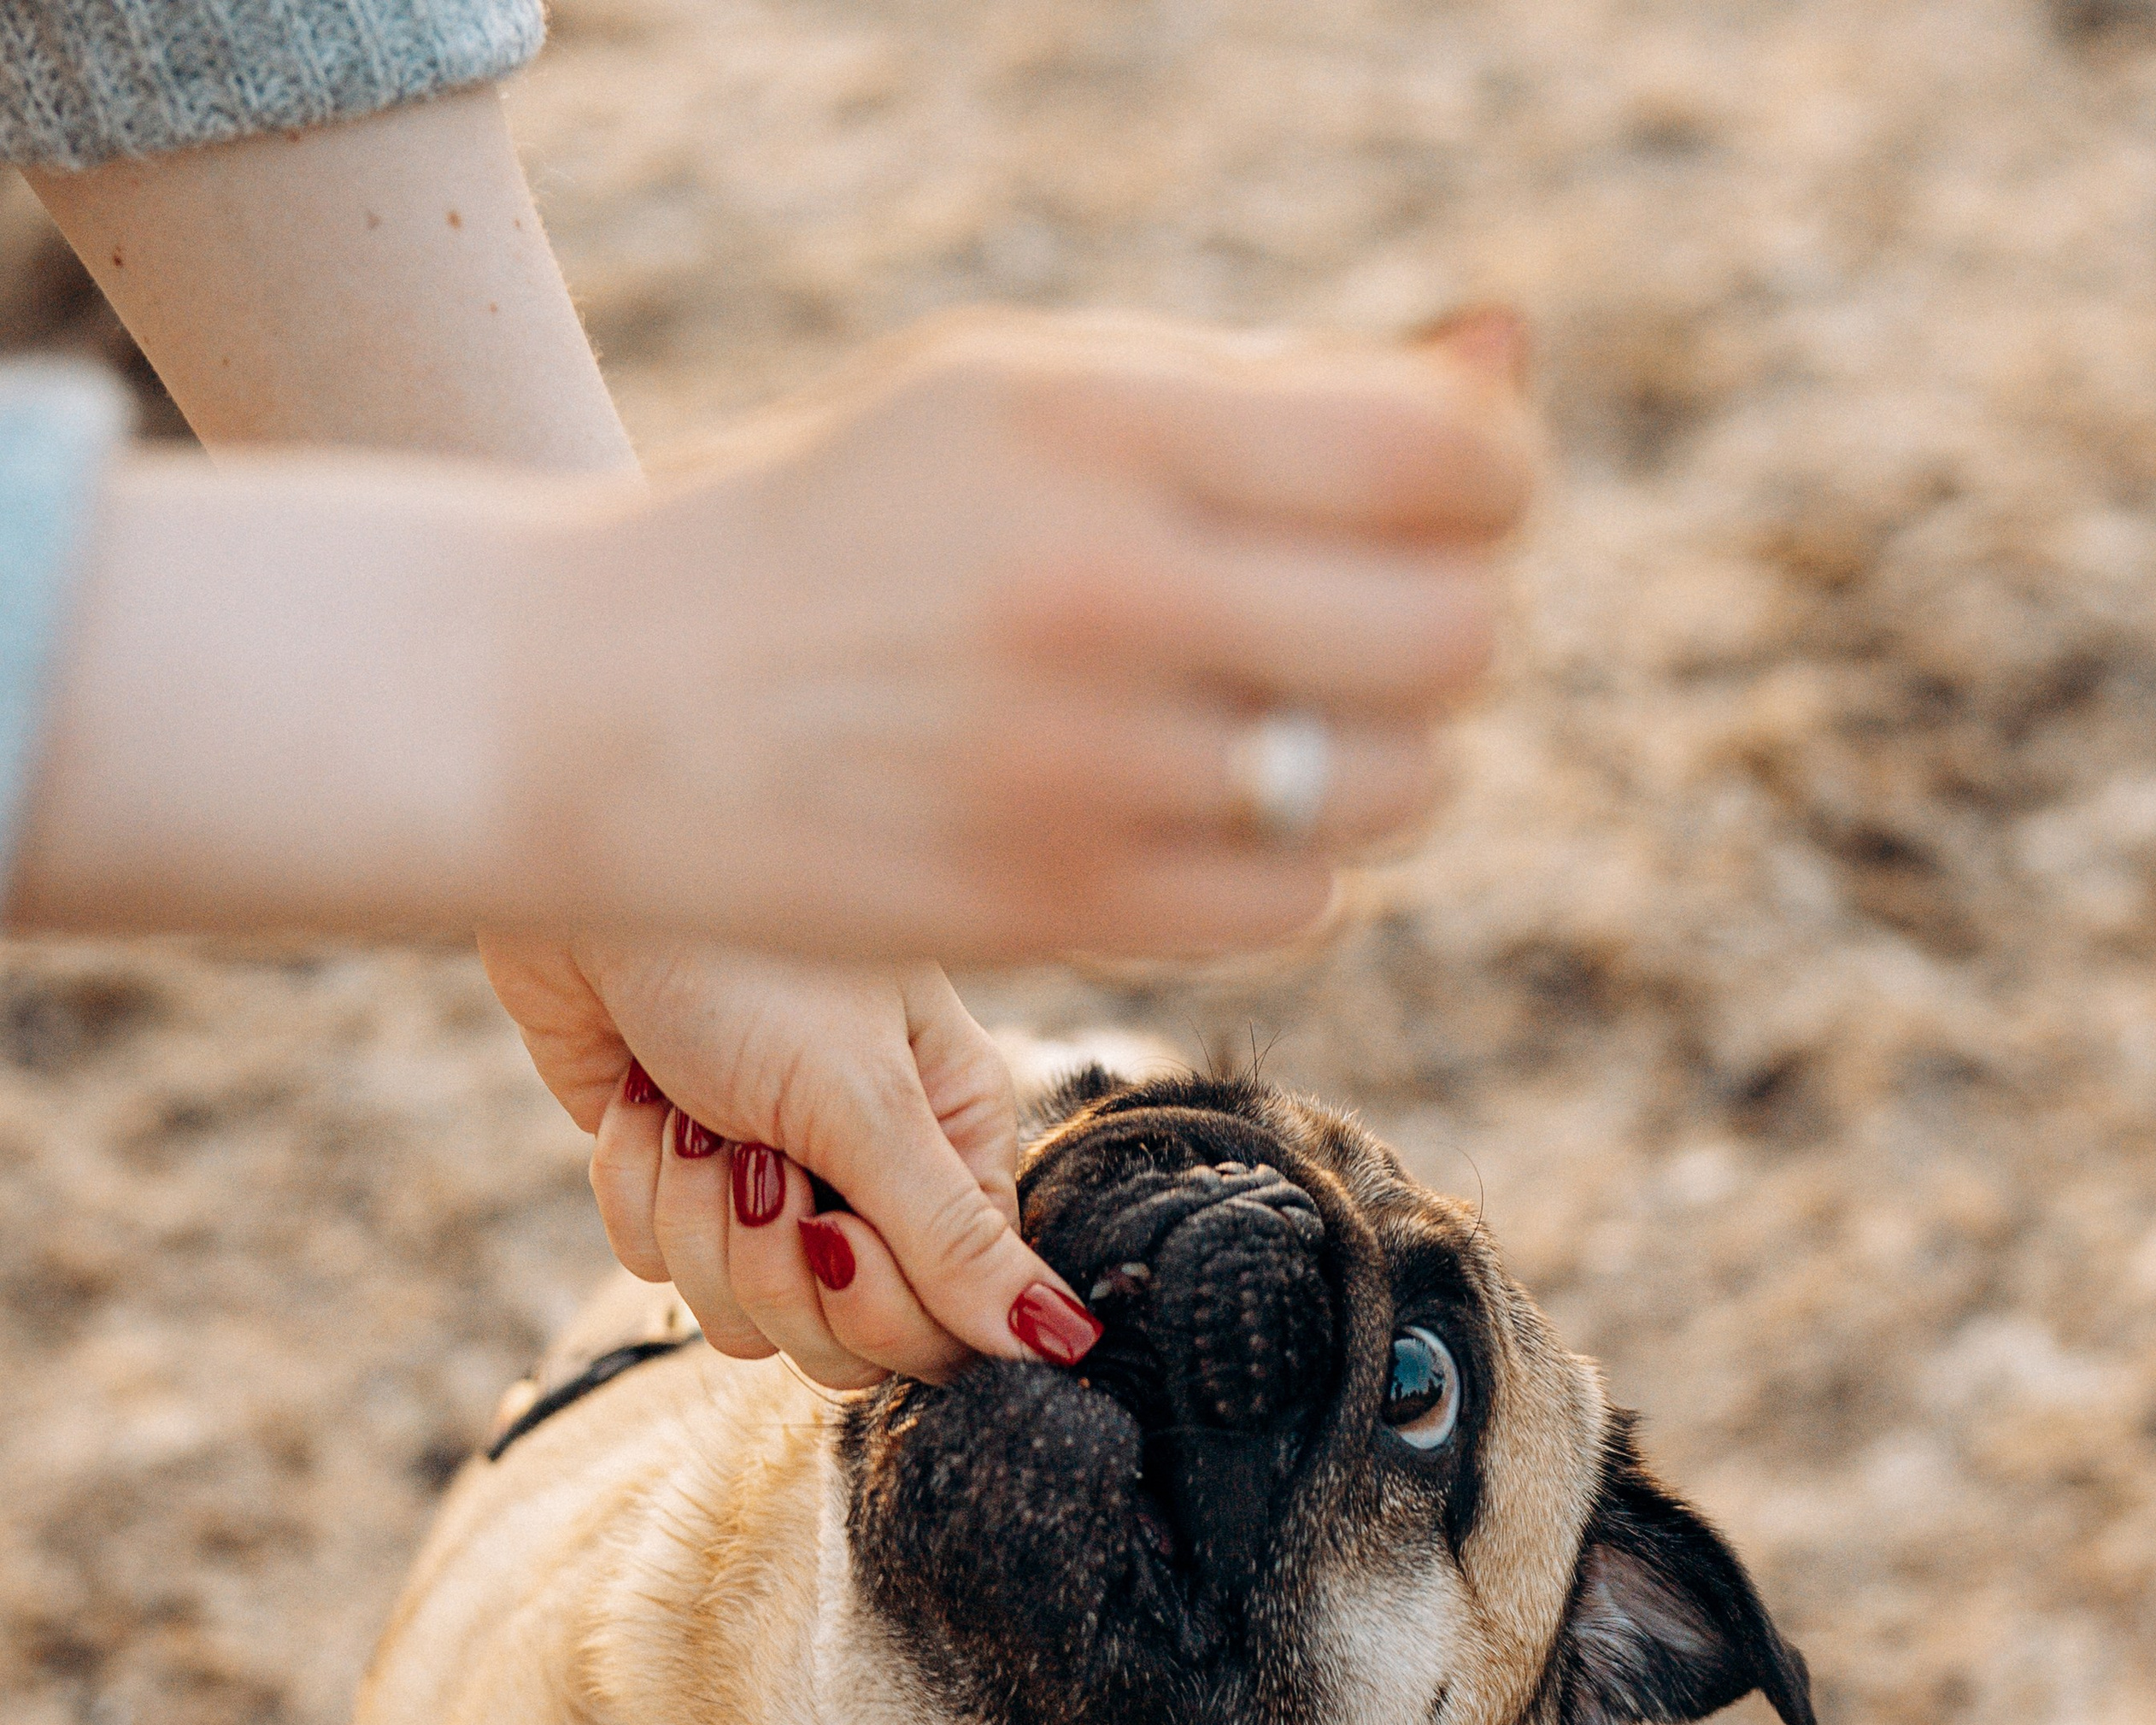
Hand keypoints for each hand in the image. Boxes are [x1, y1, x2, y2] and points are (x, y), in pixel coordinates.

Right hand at [12, 306, 1532, 953]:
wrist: (605, 703)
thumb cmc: (852, 528)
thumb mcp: (1031, 391)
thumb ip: (1273, 382)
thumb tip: (1509, 345)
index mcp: (1102, 420)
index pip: (1446, 456)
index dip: (1492, 476)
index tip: (1441, 494)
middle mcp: (1104, 591)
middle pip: (1453, 633)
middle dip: (1450, 621)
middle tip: (1368, 618)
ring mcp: (1082, 767)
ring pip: (1399, 785)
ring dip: (1382, 754)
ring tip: (1279, 717)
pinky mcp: (1058, 908)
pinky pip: (1298, 903)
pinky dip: (1287, 861)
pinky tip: (1199, 809)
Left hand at [481, 936, 1087, 1386]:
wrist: (594, 874)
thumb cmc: (745, 954)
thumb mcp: (862, 1098)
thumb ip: (954, 1238)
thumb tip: (1064, 1344)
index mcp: (955, 1149)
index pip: (949, 1325)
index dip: (882, 1312)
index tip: (833, 1231)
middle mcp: (874, 1183)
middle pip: (845, 1346)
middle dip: (774, 1267)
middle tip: (751, 1161)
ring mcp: (771, 1191)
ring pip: (741, 1320)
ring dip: (694, 1219)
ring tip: (687, 1114)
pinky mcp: (676, 1189)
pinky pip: (656, 1268)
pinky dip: (634, 1188)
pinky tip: (638, 1103)